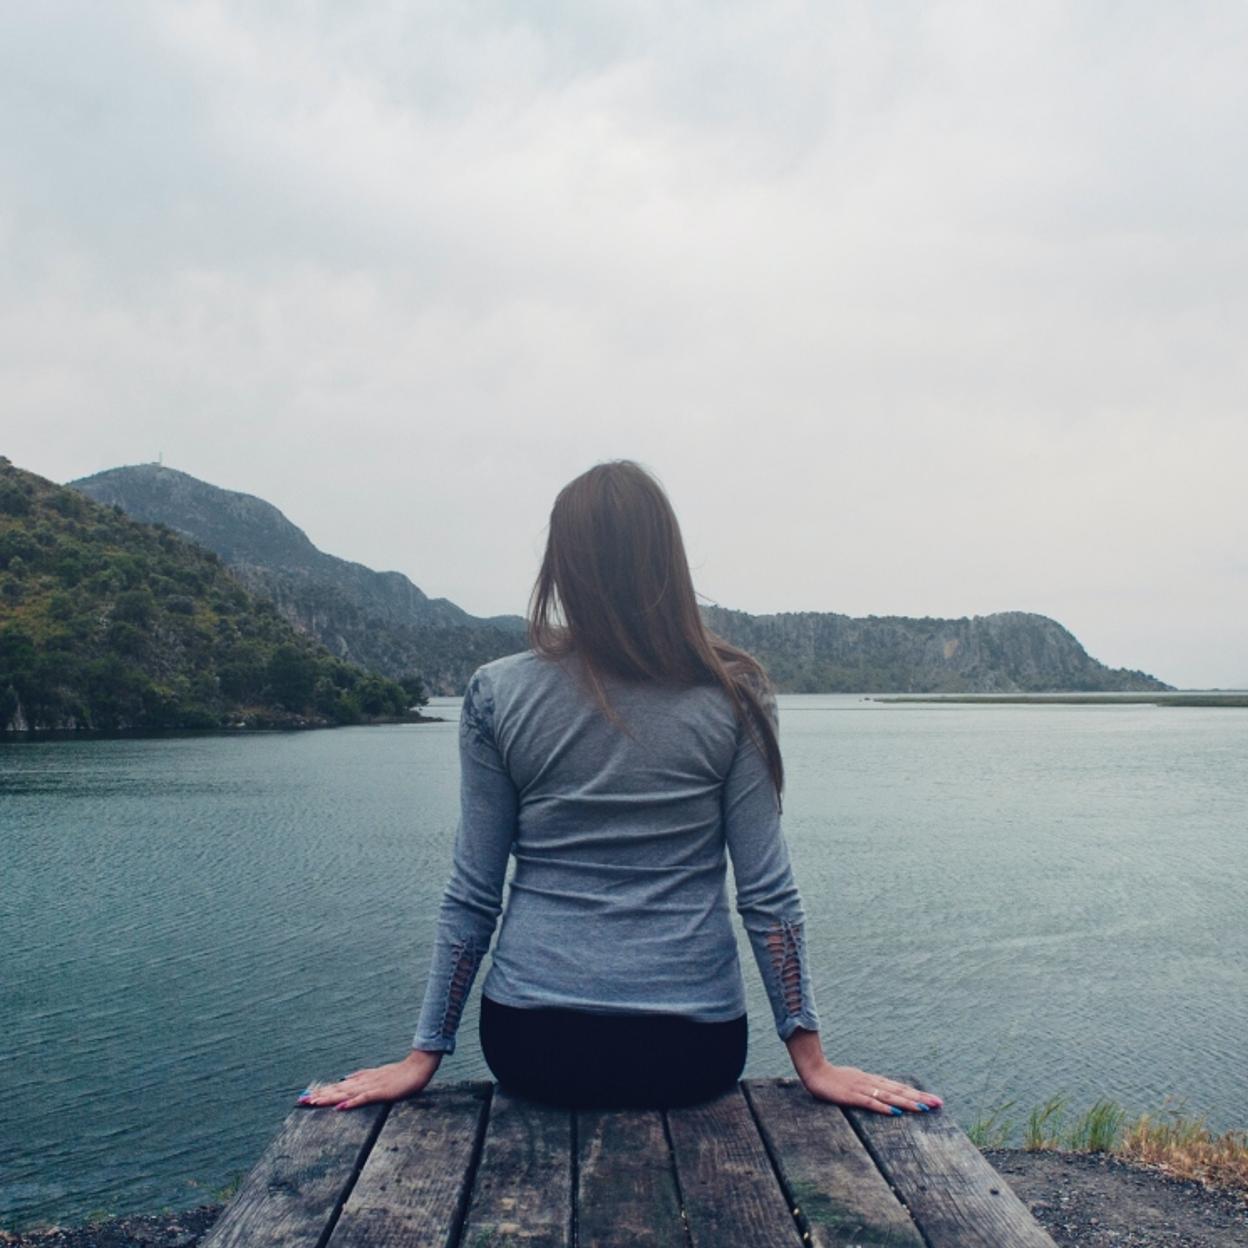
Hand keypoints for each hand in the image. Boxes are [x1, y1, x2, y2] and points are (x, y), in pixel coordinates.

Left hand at [298, 1049, 442, 1110]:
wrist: (419, 1066)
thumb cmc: (400, 1073)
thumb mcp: (378, 1074)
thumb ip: (362, 1076)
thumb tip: (344, 1077)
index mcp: (362, 1080)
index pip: (338, 1087)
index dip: (322, 1092)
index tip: (305, 1098)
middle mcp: (364, 1082)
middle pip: (338, 1090)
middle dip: (319, 1096)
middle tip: (302, 1101)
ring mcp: (372, 1086)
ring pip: (346, 1093)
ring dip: (329, 1098)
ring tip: (314, 1103)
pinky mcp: (382, 1091)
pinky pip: (364, 1098)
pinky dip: (351, 1102)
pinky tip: (340, 1107)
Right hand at [800, 1061, 942, 1114]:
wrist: (814, 1070)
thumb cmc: (835, 1078)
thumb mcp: (856, 1082)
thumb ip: (870, 1088)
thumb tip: (886, 1096)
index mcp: (873, 1080)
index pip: (900, 1088)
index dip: (918, 1094)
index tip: (935, 1100)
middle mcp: (871, 1083)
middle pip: (899, 1091)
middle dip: (919, 1098)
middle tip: (938, 1104)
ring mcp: (862, 1088)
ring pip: (889, 1096)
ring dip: (907, 1102)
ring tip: (923, 1108)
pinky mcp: (851, 1096)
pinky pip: (870, 1103)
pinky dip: (883, 1108)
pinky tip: (895, 1112)